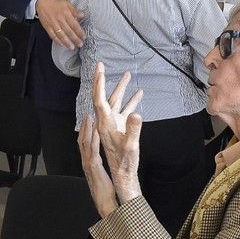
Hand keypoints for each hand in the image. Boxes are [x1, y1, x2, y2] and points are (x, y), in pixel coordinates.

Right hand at [36, 0, 85, 48]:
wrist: (41, 1)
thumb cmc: (54, 2)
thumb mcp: (66, 3)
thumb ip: (74, 10)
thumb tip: (82, 15)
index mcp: (66, 13)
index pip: (74, 25)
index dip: (80, 32)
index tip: (84, 37)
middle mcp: (60, 20)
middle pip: (69, 31)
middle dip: (75, 39)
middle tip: (80, 44)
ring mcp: (53, 24)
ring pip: (61, 35)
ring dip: (67, 42)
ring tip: (72, 47)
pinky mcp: (47, 27)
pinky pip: (53, 35)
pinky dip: (57, 41)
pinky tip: (62, 44)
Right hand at [78, 115, 118, 217]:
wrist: (105, 204)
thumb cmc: (105, 192)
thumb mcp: (101, 177)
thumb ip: (98, 168)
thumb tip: (98, 162)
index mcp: (89, 164)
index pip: (84, 146)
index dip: (85, 133)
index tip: (88, 122)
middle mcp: (86, 163)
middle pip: (82, 141)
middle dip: (84, 127)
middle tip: (87, 115)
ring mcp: (89, 165)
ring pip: (85, 144)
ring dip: (87, 130)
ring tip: (90, 118)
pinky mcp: (94, 168)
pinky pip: (93, 151)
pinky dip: (93, 139)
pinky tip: (96, 131)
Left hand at [90, 63, 142, 202]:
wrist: (124, 174)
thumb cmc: (126, 161)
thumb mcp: (131, 145)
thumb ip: (133, 129)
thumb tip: (136, 113)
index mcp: (105, 124)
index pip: (99, 99)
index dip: (99, 84)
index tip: (100, 69)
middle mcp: (107, 122)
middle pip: (103, 97)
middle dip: (103, 81)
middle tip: (102, 64)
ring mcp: (113, 124)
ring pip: (115, 102)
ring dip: (121, 89)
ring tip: (128, 74)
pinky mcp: (120, 128)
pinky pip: (124, 110)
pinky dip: (131, 101)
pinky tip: (139, 93)